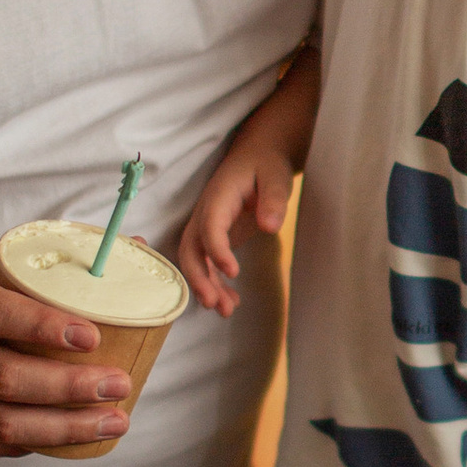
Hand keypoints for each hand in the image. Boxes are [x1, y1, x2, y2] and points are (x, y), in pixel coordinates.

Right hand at [0, 251, 132, 458]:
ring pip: (2, 423)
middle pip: (4, 378)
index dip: (43, 327)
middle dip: (70, 387)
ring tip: (114, 420)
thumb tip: (135, 248)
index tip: (92, 334)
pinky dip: (35, 441)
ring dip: (65, 427)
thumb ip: (43, 262)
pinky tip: (70, 433)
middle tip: (119, 384)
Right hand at [180, 138, 293, 316]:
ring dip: (206, 286)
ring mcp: (207, 226)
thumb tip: (269, 226)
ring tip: (225, 311)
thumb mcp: (276, 176)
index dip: (217, 250)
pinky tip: (232, 302)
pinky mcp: (214, 238)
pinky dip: (216, 284)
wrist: (257, 156)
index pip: (210, 226)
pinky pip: (207, 264)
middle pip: (190, 248)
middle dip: (198, 277)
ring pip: (196, 260)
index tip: (233, 272)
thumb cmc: (266, 165)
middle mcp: (206, 213)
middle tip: (212, 303)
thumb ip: (274, 199)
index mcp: (219, 196)